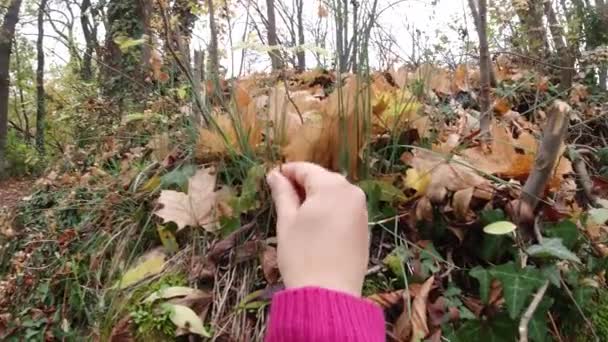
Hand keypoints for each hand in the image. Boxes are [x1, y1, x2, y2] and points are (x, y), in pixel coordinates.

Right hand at [266, 162, 368, 296]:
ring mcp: (362, 211)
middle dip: (302, 185)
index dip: (287, 172)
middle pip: (323, 179)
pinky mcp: (365, 228)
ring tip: (296, 213)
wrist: (329, 294)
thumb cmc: (302, 255)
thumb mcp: (287, 221)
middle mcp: (352, 192)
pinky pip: (344, 209)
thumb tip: (275, 175)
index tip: (271, 178)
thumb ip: (283, 193)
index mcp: (332, 186)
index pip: (306, 169)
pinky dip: (329, 211)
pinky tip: (315, 226)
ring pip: (334, 194)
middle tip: (281, 197)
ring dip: (316, 198)